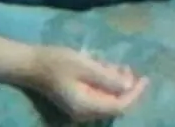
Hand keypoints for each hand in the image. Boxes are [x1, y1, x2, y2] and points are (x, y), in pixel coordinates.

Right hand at [0, 35, 146, 121]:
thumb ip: (108, 77)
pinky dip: (103, 84)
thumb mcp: (84, 66)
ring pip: (106, 99)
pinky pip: (97, 96)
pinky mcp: (76, 101)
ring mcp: (79, 109)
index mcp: (88, 106)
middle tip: (126, 66)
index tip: (145, 78)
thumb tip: (128, 85)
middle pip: (114, 104)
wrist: (29, 64)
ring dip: (114, 83)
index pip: (120, 105)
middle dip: (124, 86)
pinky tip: (101, 68)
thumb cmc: (56, 62)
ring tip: (114, 65)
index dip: (135, 93)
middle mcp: (85, 113)